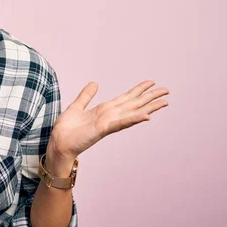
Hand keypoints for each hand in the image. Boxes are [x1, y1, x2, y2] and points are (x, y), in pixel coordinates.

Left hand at [48, 80, 169, 160]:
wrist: (59, 143)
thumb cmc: (67, 129)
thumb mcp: (77, 106)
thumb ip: (86, 96)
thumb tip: (94, 83)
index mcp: (104, 110)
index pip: (125, 97)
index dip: (138, 90)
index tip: (152, 82)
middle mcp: (110, 116)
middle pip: (134, 104)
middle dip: (150, 97)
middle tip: (167, 91)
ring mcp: (108, 123)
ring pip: (132, 113)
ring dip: (148, 107)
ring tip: (164, 102)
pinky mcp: (102, 129)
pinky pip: (120, 123)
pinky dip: (133, 119)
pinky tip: (146, 116)